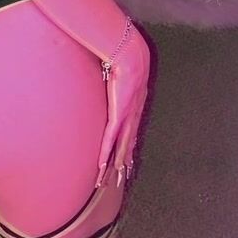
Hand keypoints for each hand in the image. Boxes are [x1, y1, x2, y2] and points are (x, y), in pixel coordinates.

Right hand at [95, 28, 149, 188]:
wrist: (131, 57)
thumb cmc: (127, 59)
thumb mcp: (124, 70)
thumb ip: (118, 75)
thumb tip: (110, 71)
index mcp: (135, 106)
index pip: (131, 131)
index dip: (130, 146)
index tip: (129, 158)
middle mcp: (134, 116)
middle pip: (128, 145)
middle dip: (125, 162)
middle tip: (123, 178)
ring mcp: (126, 118)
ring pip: (120, 148)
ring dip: (116, 165)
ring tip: (114, 180)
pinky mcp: (117, 116)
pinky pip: (109, 140)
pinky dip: (105, 154)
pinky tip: (102, 166)